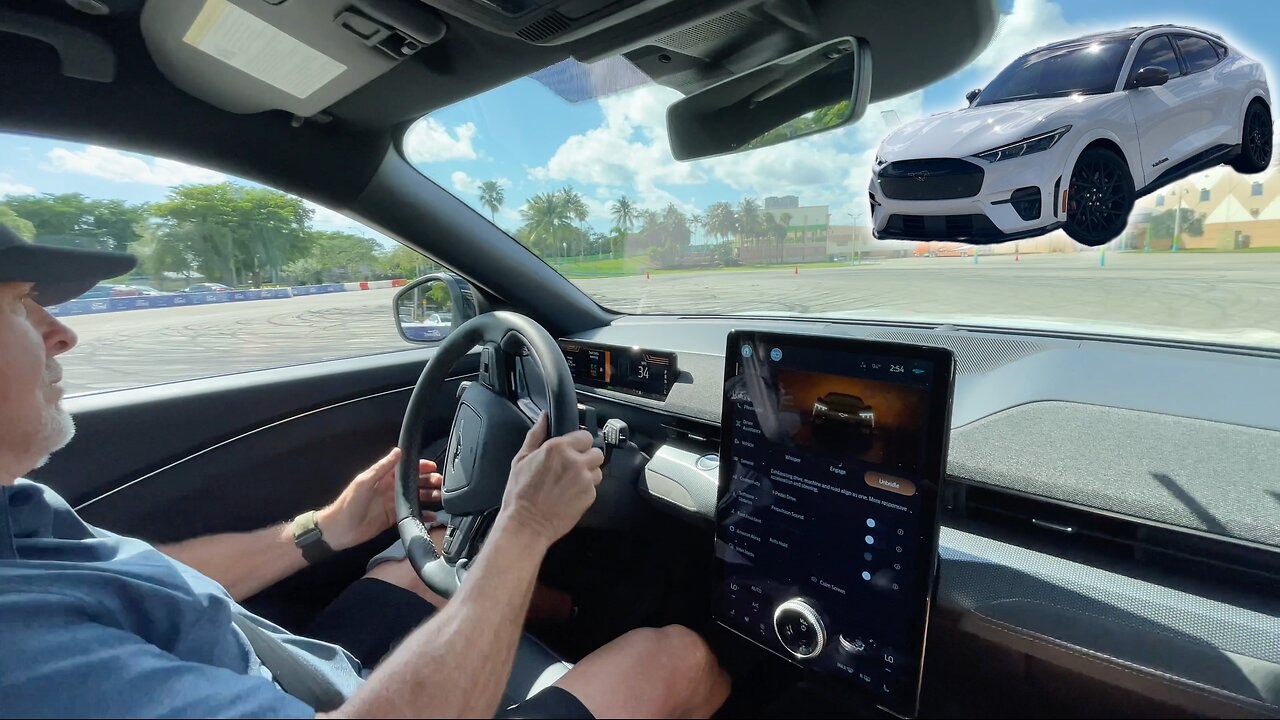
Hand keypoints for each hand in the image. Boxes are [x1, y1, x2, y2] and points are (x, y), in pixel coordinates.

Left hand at [317, 448, 442, 551]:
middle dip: (429, 482)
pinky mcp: (393, 518)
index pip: (406, 468)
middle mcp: (391, 489)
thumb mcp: (364, 481)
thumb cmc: (348, 503)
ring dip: (429, 497)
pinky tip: (432, 516)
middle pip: (415, 483)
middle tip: (441, 485)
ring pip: (416, 498)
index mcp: (384, 477)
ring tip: (442, 499)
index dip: (420, 466)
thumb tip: (398, 451)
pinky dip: (423, 514)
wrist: (339, 530)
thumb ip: (382, 467)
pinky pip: (412, 514)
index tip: (433, 467)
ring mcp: (393, 504)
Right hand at [498, 413, 603, 547]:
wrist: (527, 524)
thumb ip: (535, 435)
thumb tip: (544, 418)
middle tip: (572, 467)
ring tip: (571, 482)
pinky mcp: (590, 496)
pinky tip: (570, 494)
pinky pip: (594, 487)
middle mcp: (575, 461)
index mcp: (558, 448)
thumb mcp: (521, 459)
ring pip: (598, 469)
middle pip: (596, 452)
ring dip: (588, 473)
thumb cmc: (520, 494)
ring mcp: (585, 479)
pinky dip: (585, 489)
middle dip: (587, 457)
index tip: (572, 450)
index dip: (579, 443)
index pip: (585, 436)